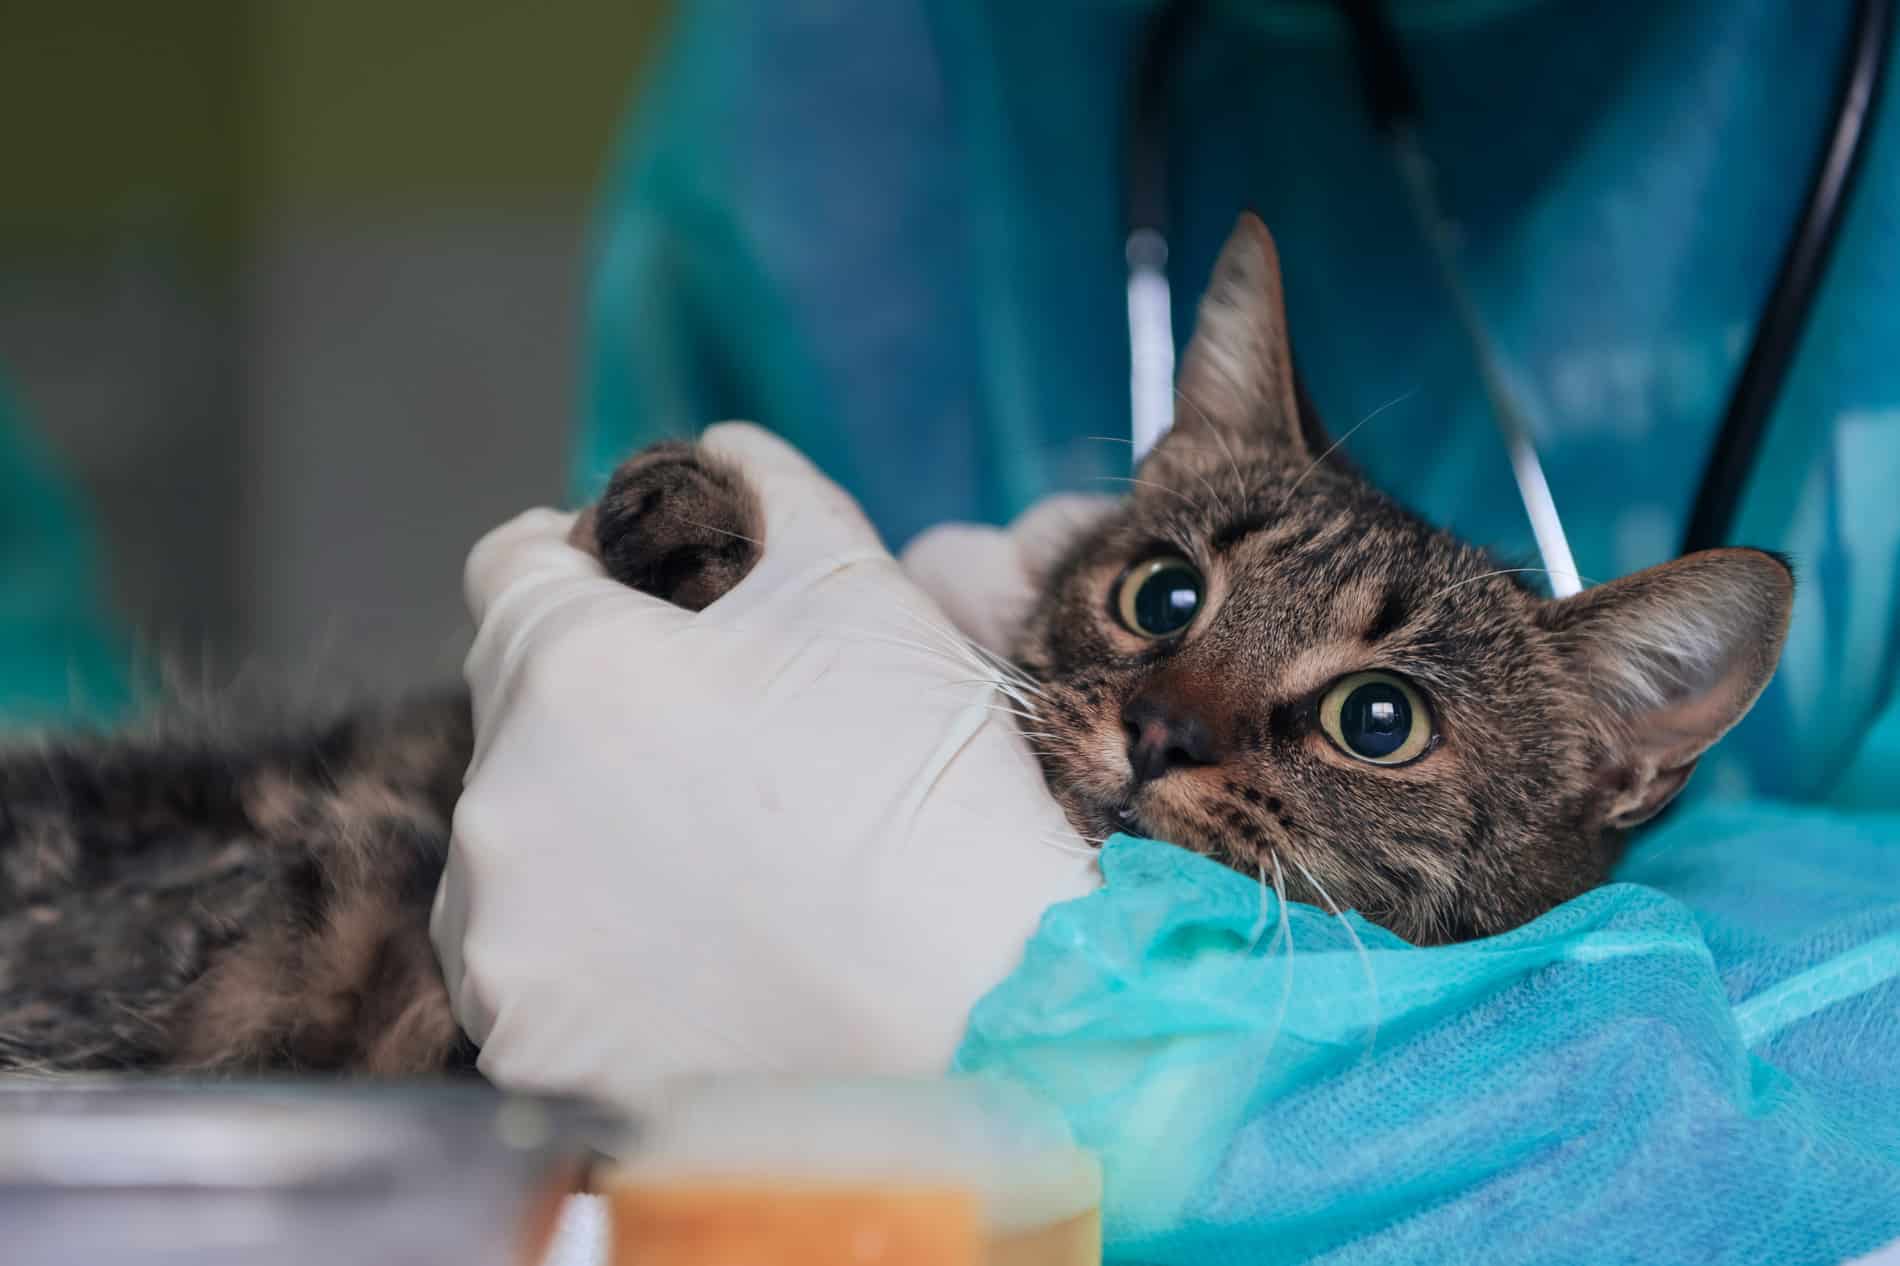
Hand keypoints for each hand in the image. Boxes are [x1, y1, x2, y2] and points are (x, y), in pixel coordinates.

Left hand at [430, 424, 1100, 1112]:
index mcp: (567, 671)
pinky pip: (541, 977)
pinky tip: (703, 973)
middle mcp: (500, 805)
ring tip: (723, 878)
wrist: (987, 1026)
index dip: (580, 562)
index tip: (638, 596)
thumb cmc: (928, 796)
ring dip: (589, 840)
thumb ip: (773, 492)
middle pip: (521, 719)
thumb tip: (726, 452)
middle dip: (606, 713)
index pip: (509, 568)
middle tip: (730, 754)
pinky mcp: (529, 1056)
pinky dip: (600, 965)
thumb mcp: (863, 593)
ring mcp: (506, 946)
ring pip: (521, 854)